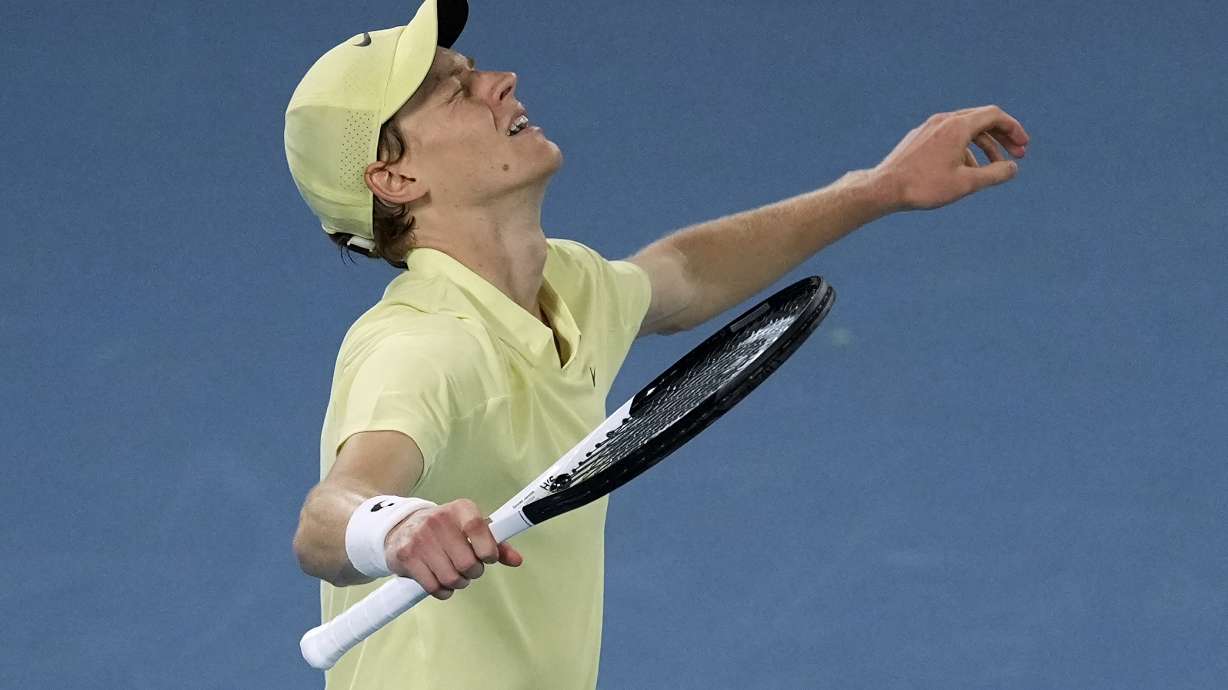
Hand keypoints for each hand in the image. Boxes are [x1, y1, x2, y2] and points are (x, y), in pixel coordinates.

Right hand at [383, 498, 523, 599]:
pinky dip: (443, 591)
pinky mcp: (406, 556)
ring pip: (451, 578)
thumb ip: (496, 543)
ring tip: (455, 574)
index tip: (489, 558)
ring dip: (458, 583)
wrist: (402, 527)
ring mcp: (420, 538)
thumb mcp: (470, 528)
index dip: (488, 549)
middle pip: (467, 563)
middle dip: (473, 572)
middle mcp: (438, 520)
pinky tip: (441, 581)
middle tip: (469, 569)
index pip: (479, 528)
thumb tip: (517, 560)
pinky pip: (434, 586)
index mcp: (460, 509)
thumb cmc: (445, 530)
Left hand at [873, 105, 1029, 211]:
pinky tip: (967, 170)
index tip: (1024, 146)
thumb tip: (1013, 168)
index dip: (1014, 129)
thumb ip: (994, 174)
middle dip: (1002, 136)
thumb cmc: (924, 187)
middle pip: (982, 119)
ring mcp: (929, 127)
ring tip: (994, 168)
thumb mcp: (966, 183)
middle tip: (1018, 154)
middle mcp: (944, 120)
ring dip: (984, 146)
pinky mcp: (919, 137)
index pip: (994, 115)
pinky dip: (965, 148)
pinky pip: (949, 137)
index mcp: (958, 126)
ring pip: (965, 130)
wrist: (883, 188)